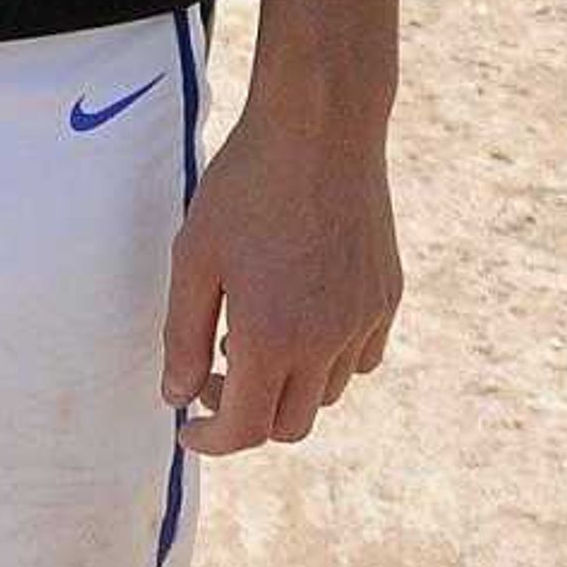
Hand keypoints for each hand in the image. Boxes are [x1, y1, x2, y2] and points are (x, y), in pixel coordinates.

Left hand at [161, 103, 399, 456]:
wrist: (320, 127)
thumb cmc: (246, 186)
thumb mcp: (195, 257)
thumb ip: (183, 335)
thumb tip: (178, 395)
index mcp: (272, 337)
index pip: (246, 429)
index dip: (211, 438)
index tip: (187, 426)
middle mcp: (327, 341)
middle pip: (290, 424)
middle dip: (247, 414)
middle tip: (215, 370)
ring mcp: (365, 320)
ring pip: (327, 393)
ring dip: (288, 385)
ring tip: (253, 330)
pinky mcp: (388, 296)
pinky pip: (362, 357)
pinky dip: (329, 359)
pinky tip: (301, 316)